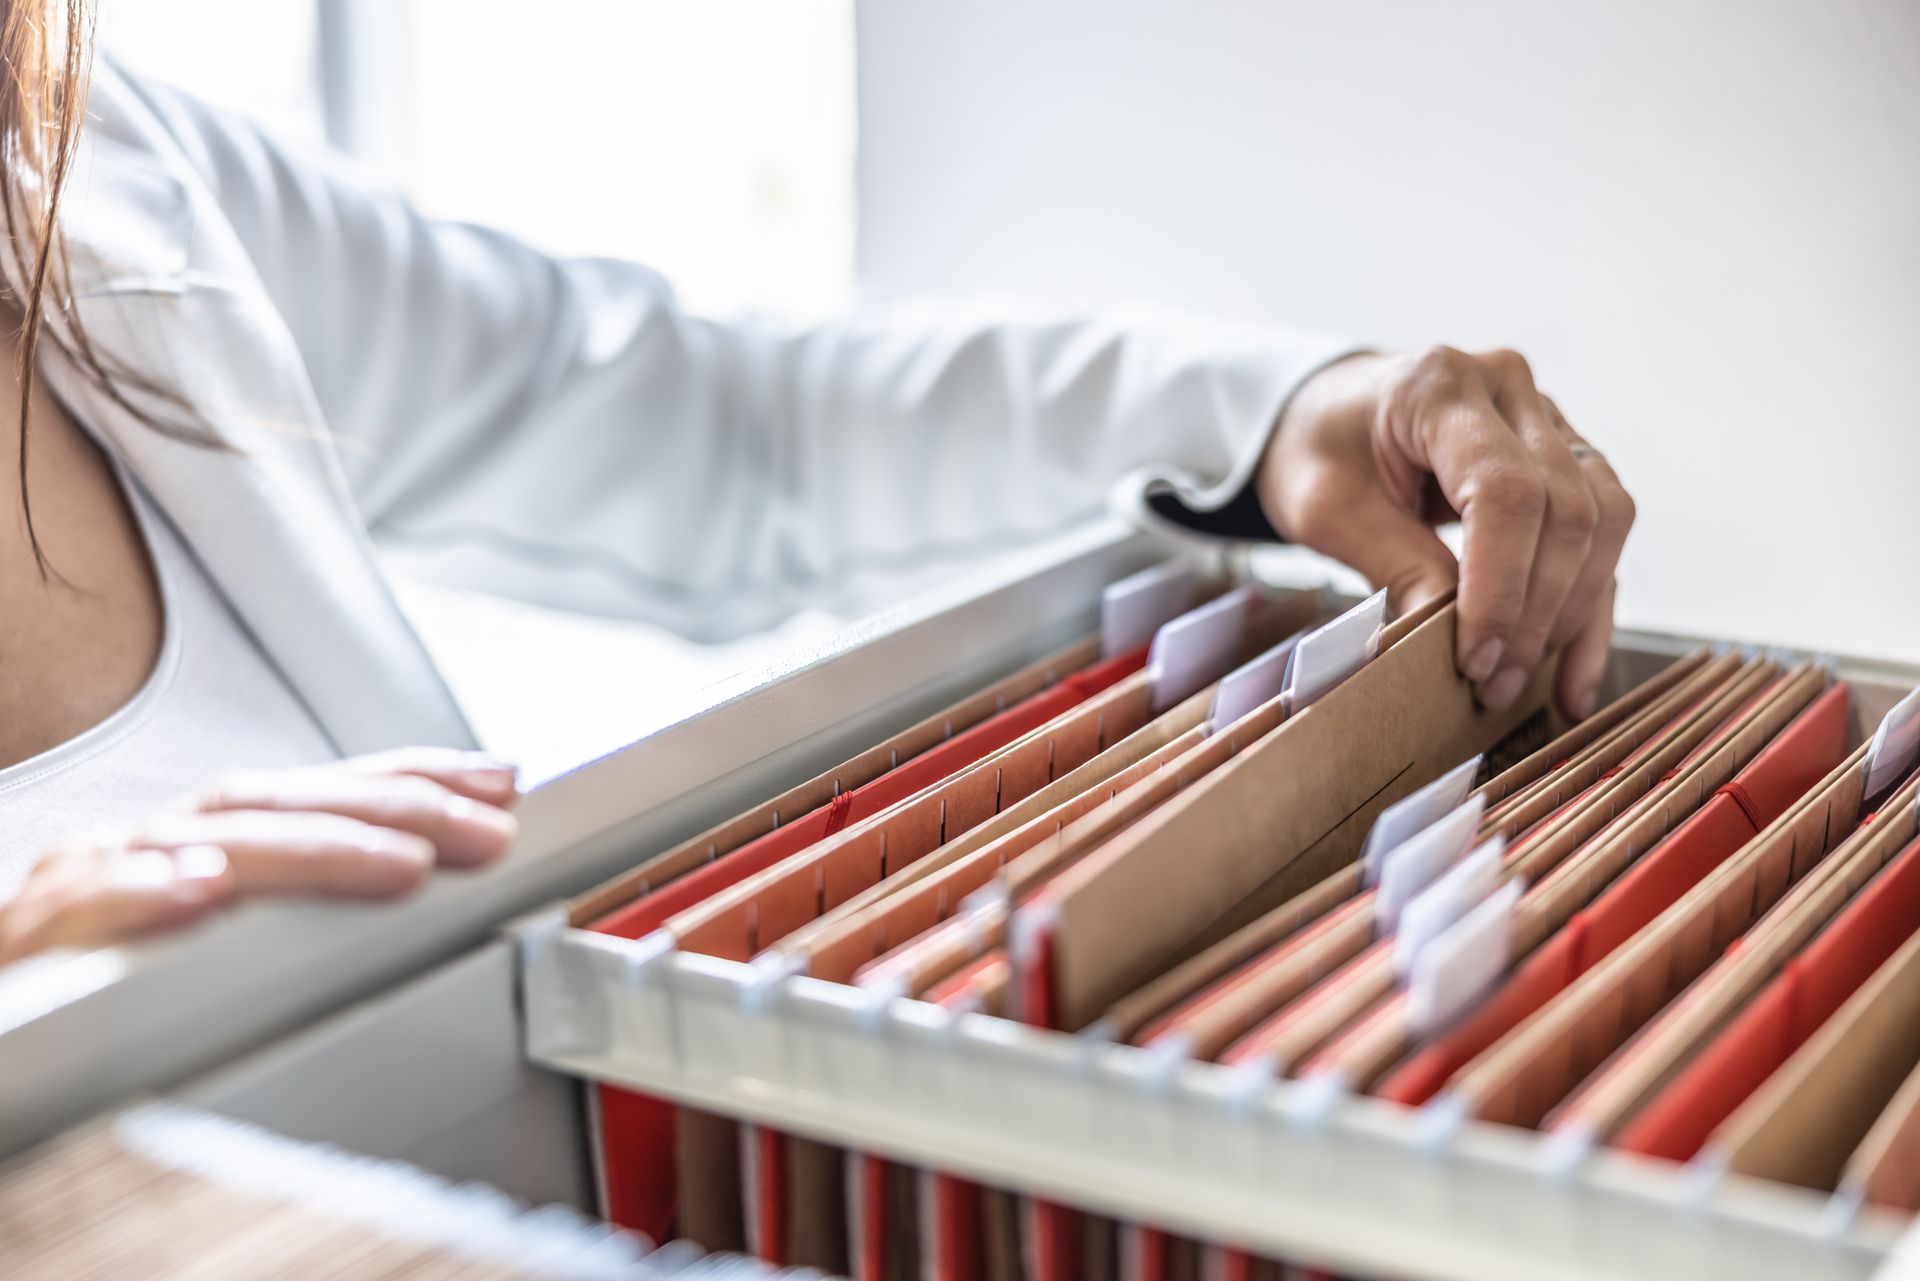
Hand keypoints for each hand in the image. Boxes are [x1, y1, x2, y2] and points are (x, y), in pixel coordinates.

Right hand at [0, 749, 518, 963]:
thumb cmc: (93, 979)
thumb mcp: (206, 936)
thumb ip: (296, 907)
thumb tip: (415, 879)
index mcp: (203, 842)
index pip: (320, 792)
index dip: (414, 779)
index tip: (504, 781)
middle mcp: (152, 847)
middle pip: (281, 804)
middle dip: (395, 809)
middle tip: (488, 829)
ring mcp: (87, 884)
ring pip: (207, 843)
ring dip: (310, 848)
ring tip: (402, 864)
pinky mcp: (29, 939)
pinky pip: (83, 907)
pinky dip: (141, 892)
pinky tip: (198, 890)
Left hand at [1259, 347, 1634, 718]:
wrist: (1328, 414)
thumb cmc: (1318, 450)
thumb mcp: (1326, 507)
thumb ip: (1391, 561)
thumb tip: (1447, 639)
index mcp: (1441, 386)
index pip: (1504, 491)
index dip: (1500, 586)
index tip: (1476, 657)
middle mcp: (1510, 390)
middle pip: (1565, 510)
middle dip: (1535, 613)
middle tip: (1493, 685)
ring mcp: (1548, 420)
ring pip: (1602, 522)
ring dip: (1571, 616)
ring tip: (1525, 686)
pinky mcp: (1565, 460)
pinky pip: (1602, 535)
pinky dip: (1589, 609)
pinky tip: (1572, 676)